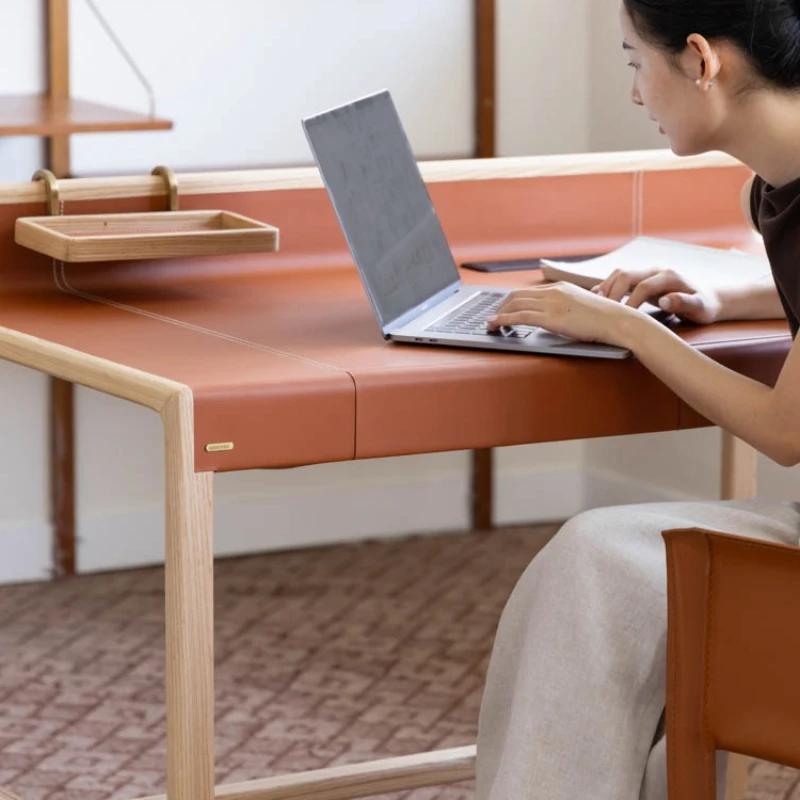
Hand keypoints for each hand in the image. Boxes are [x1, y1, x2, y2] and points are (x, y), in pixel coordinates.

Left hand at [488, 282, 638, 345]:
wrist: (618, 321)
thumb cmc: (605, 319)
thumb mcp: (583, 307)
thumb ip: (567, 308)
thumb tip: (557, 317)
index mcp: (561, 288)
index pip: (528, 291)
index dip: (511, 301)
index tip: (503, 309)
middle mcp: (553, 291)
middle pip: (517, 295)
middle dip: (501, 306)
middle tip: (493, 317)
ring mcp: (552, 303)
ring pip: (515, 304)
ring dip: (499, 314)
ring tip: (490, 323)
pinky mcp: (551, 316)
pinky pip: (520, 316)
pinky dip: (504, 319)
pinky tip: (496, 324)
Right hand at [591, 267, 721, 324]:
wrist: (707, 299)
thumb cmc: (703, 307)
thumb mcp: (699, 307)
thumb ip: (683, 303)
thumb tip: (664, 301)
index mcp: (668, 276)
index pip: (642, 286)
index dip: (631, 302)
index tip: (624, 319)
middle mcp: (655, 271)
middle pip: (626, 275)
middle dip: (613, 293)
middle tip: (605, 313)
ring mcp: (647, 273)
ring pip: (619, 274)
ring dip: (606, 288)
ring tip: (596, 305)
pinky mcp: (640, 280)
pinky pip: (619, 279)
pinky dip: (607, 287)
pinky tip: (597, 298)